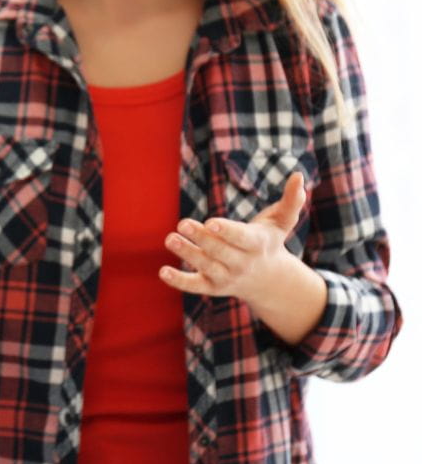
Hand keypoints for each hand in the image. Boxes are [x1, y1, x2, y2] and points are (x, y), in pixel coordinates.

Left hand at [160, 172, 306, 303]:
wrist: (269, 281)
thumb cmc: (269, 241)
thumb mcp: (282, 222)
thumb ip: (291, 201)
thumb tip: (299, 176)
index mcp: (257, 245)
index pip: (241, 238)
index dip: (227, 231)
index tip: (211, 222)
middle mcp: (242, 263)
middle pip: (220, 252)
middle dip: (201, 238)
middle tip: (182, 223)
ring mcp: (227, 277)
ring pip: (205, 267)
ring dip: (187, 253)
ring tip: (170, 239)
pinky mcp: (212, 287)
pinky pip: (194, 286)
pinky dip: (178, 281)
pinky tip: (163, 271)